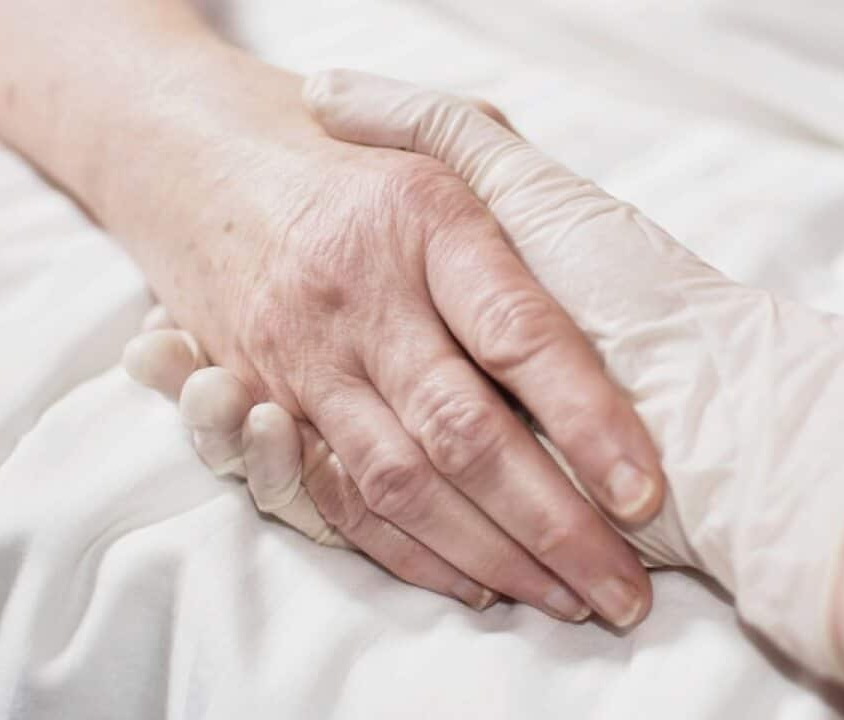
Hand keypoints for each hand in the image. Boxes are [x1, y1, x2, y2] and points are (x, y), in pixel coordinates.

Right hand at [130, 76, 663, 626]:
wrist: (200, 161)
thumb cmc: (355, 163)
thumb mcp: (438, 143)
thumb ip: (524, 185)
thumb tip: (612, 268)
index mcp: (426, 221)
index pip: (518, 334)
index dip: (587, 418)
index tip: (644, 490)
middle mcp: (361, 295)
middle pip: (464, 430)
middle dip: (552, 524)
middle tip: (625, 592)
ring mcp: (306, 357)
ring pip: (402, 482)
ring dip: (492, 556)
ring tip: (571, 598)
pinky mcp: (269, 403)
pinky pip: (340, 498)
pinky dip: (414, 554)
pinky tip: (481, 584)